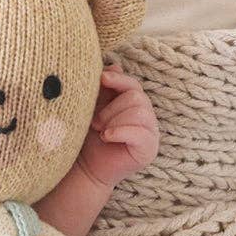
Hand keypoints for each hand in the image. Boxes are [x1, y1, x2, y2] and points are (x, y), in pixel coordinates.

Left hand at [74, 64, 159, 187]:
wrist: (84, 168)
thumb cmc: (87, 137)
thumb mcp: (93, 108)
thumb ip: (104, 89)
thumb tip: (115, 67)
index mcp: (134, 105)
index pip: (133, 85)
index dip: (118, 81)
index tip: (101, 79)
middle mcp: (146, 116)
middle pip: (136, 97)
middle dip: (111, 108)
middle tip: (95, 122)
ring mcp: (151, 133)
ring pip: (139, 112)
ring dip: (114, 120)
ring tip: (101, 131)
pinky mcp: (149, 149)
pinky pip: (140, 132)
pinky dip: (120, 132)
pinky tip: (107, 137)